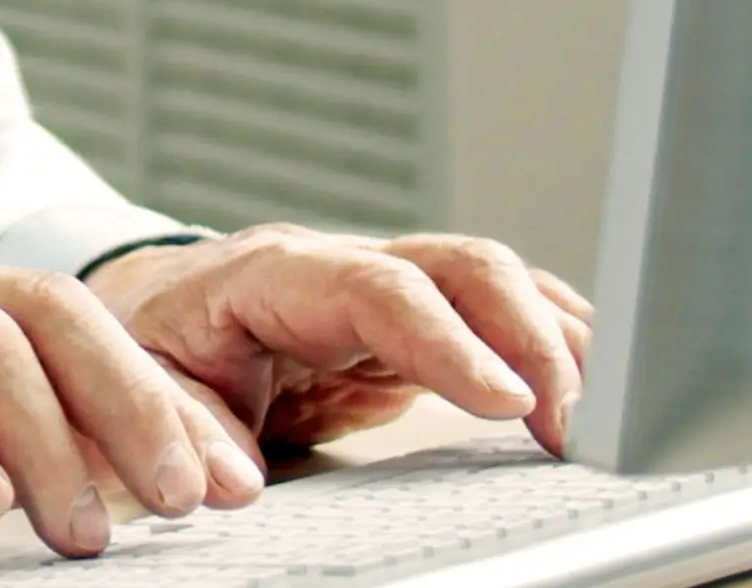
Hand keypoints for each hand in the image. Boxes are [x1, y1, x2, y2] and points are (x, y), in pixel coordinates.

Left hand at [84, 226, 595, 456]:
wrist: (148, 312)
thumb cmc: (149, 347)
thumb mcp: (142, 387)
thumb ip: (184, 428)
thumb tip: (231, 485)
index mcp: (273, 274)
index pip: (378, 290)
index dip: (448, 342)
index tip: (507, 401)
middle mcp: (343, 266)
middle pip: (462, 268)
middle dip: (532, 338)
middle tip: (579, 425)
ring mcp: (390, 285)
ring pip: (499, 285)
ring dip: (562, 344)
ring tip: (610, 420)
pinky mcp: (422, 324)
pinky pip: (505, 317)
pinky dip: (557, 349)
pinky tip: (597, 394)